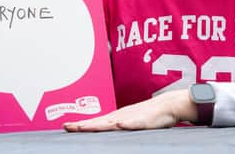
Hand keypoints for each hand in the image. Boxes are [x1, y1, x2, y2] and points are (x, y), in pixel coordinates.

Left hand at [63, 89, 196, 131]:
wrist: (167, 105)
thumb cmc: (147, 114)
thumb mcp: (129, 121)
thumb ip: (117, 126)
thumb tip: (105, 130)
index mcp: (116, 118)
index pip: (95, 122)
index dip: (80, 125)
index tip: (66, 126)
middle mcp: (120, 116)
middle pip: (99, 122)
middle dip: (82, 125)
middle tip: (67, 127)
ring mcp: (131, 118)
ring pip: (112, 123)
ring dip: (98, 125)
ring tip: (85, 127)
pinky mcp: (144, 121)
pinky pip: (134, 123)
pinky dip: (126, 124)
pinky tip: (119, 125)